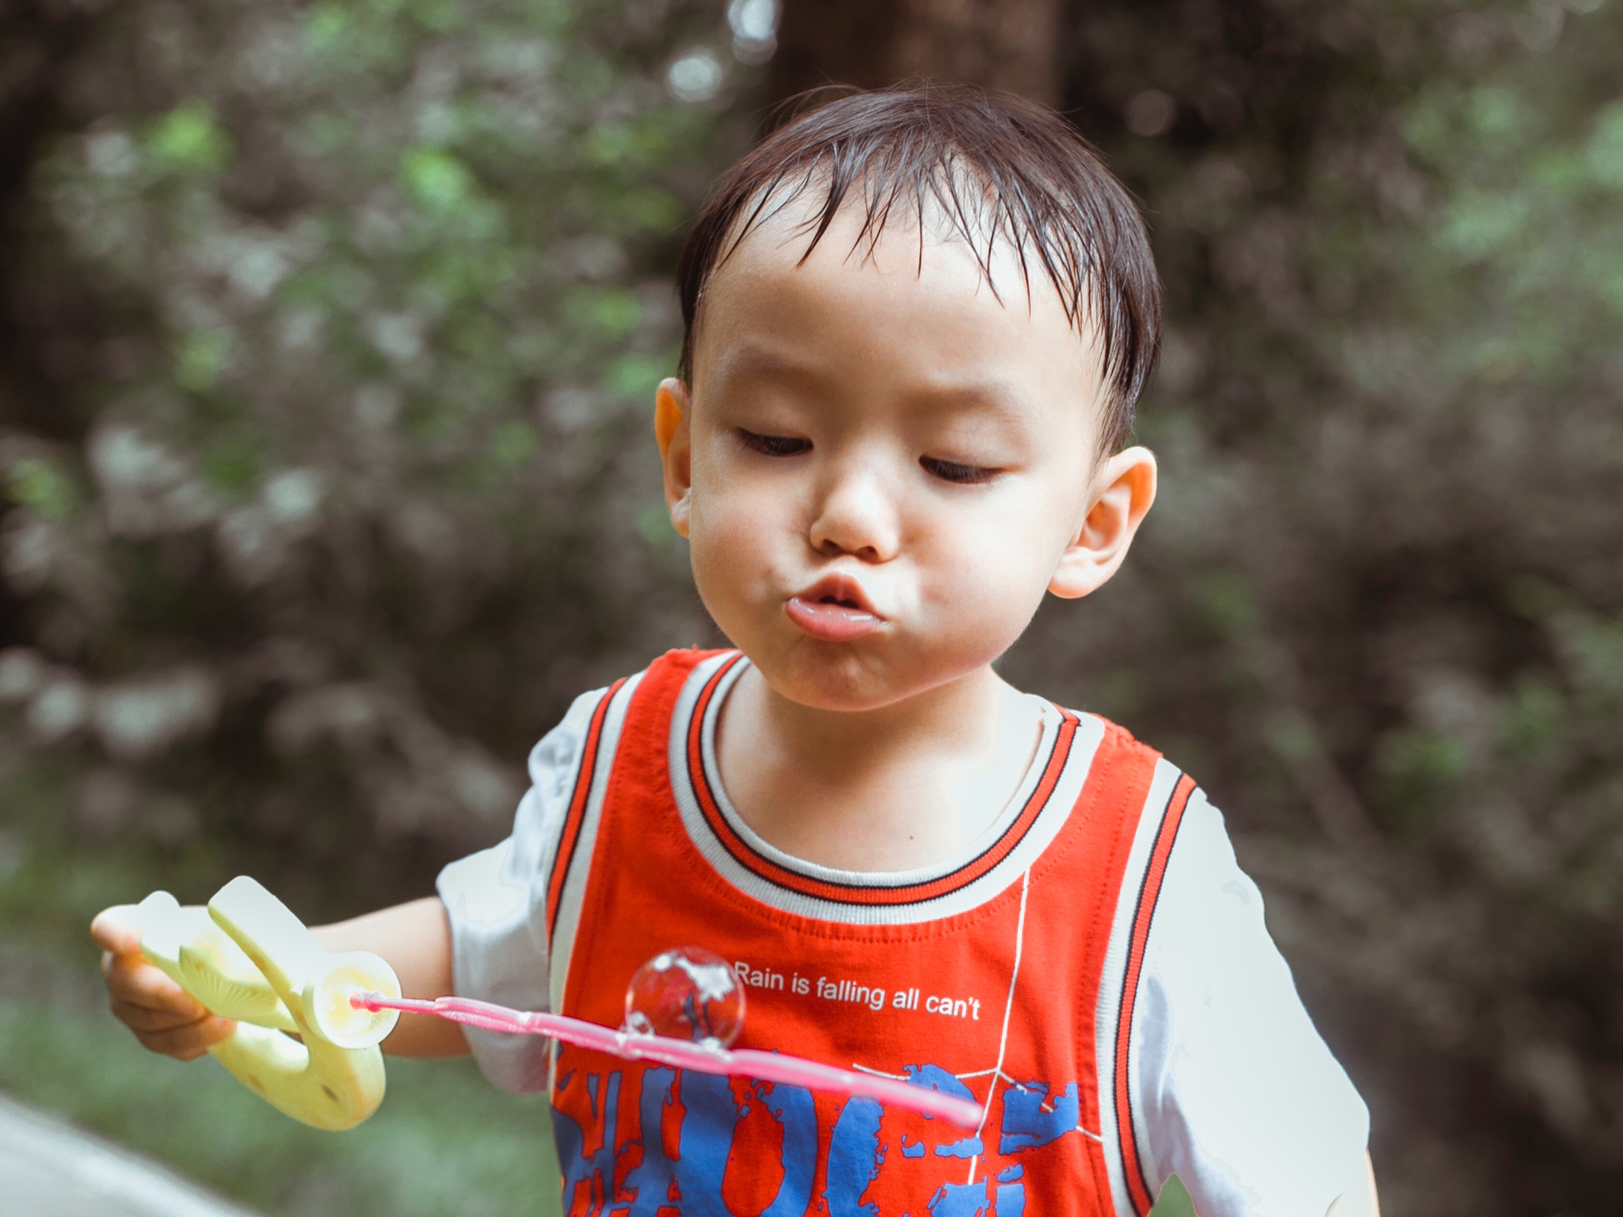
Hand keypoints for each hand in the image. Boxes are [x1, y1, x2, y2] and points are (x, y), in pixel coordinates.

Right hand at [90, 906, 234, 1059]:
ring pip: (147, 1020)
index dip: (115, 936)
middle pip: (124, 983)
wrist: (227, 970)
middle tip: (195, 1002)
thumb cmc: (216, 934)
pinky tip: (223, 1029)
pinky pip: (167, 1043)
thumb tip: (232, 923)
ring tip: (225, 1016)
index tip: (136, 942)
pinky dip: (197, 1038)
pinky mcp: (149, 1034)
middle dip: (162, 994)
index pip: (106, 928)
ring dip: (186, 1021)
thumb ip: (215, 920)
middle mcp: (119, 970)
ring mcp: (129, 1007)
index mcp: (129, 931)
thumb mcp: (215, 921)